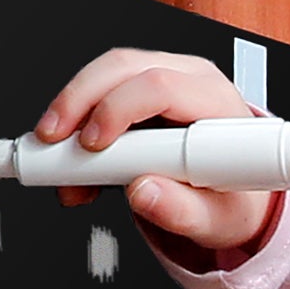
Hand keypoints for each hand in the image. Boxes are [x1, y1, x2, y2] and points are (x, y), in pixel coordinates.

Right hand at [34, 44, 273, 258]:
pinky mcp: (141, 93)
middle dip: (78, 102)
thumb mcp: (219, 220)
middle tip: (51, 143)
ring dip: (69, 113)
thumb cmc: (234, 202)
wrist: (238, 199)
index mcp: (217, 101)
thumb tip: (143, 193)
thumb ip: (183, 212)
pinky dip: (74, 129)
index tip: (92, 147)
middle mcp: (190, 79)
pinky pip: (98, 96)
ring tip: (55, 163)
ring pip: (104, 76)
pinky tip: (71, 169)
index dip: (118, 110)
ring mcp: (164, 80)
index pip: (161, 86)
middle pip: (124, 68)